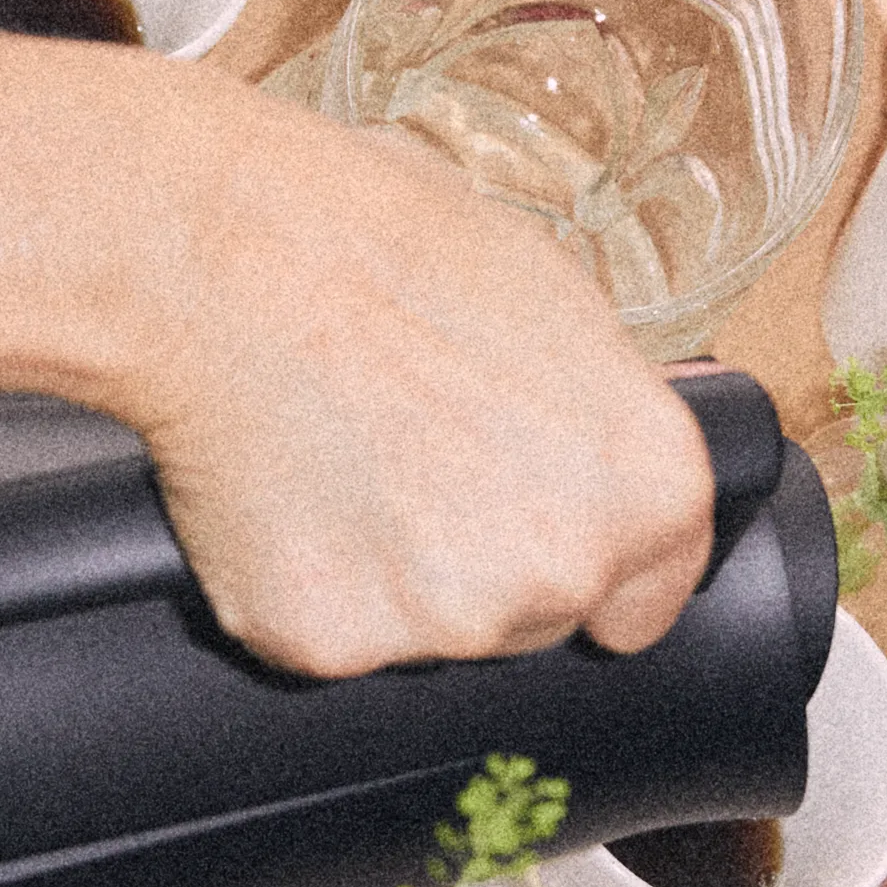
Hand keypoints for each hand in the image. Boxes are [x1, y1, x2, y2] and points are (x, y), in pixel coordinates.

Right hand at [120, 117, 717, 677]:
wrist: (235, 255)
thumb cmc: (387, 243)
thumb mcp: (556, 301)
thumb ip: (598, 417)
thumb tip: (595, 455)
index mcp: (649, 485)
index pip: (651, 595)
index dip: (596, 566)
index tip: (547, 538)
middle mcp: (564, 569)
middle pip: (538, 613)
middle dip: (487, 559)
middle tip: (416, 456)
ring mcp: (446, 621)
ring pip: (436, 632)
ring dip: (397, 576)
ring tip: (344, 457)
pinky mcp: (330, 643)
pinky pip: (331, 636)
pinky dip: (307, 582)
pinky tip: (288, 493)